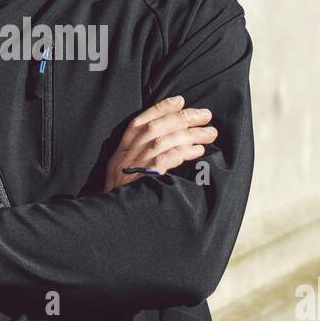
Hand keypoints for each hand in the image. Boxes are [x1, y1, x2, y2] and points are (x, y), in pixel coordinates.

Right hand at [102, 95, 216, 190]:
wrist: (110, 219)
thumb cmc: (122, 198)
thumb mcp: (123, 175)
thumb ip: (139, 158)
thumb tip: (170, 142)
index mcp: (120, 153)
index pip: (138, 123)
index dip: (160, 109)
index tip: (180, 100)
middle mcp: (124, 158)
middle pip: (154, 128)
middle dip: (182, 117)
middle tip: (206, 114)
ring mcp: (133, 169)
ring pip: (162, 141)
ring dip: (189, 134)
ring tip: (210, 133)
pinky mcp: (143, 181)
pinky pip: (165, 160)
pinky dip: (183, 152)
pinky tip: (198, 150)